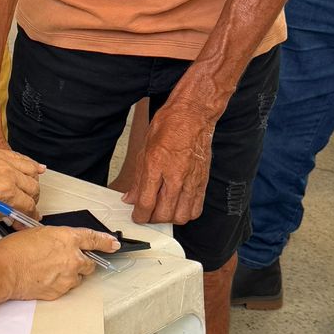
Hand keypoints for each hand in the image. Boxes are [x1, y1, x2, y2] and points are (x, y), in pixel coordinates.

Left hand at [0, 147, 43, 218]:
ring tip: (32, 191)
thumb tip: (11, 217)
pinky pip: (21, 158)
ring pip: (32, 171)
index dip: (31, 215)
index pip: (28, 205)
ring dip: (35, 183)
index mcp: (4, 191)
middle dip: (34, 200)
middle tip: (28, 206)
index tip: (30, 219)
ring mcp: (4, 161)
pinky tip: (38, 169)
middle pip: (34, 189)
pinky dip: (32, 164)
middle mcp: (8, 174)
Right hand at [0, 226, 119, 300]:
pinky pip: (66, 288)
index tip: (113, 244)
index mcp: (68, 238)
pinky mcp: (61, 291)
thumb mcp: (39, 233)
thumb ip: (57, 238)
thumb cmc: (16, 250)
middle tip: (65, 262)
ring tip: (49, 271)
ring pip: (77, 277)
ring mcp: (69, 276)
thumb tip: (61, 244)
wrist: (5, 270)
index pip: (94, 239)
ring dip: (69, 275)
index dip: (106, 242)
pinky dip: (58, 284)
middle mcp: (73, 257)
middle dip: (81, 263)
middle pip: (89, 263)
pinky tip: (44, 279)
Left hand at [123, 98, 216, 225]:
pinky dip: (186, 213)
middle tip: (148, 214)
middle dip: (152, 219)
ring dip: (169, 218)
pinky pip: (196, 208)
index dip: (139, 215)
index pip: (146, 203)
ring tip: (163, 211)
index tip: (137, 216)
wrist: (193, 115)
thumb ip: (138, 178)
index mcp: (156, 165)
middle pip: (164, 214)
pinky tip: (179, 207)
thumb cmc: (169, 126)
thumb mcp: (144, 149)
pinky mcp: (203, 181)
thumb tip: (131, 196)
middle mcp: (175, 176)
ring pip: (181, 216)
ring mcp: (191, 180)